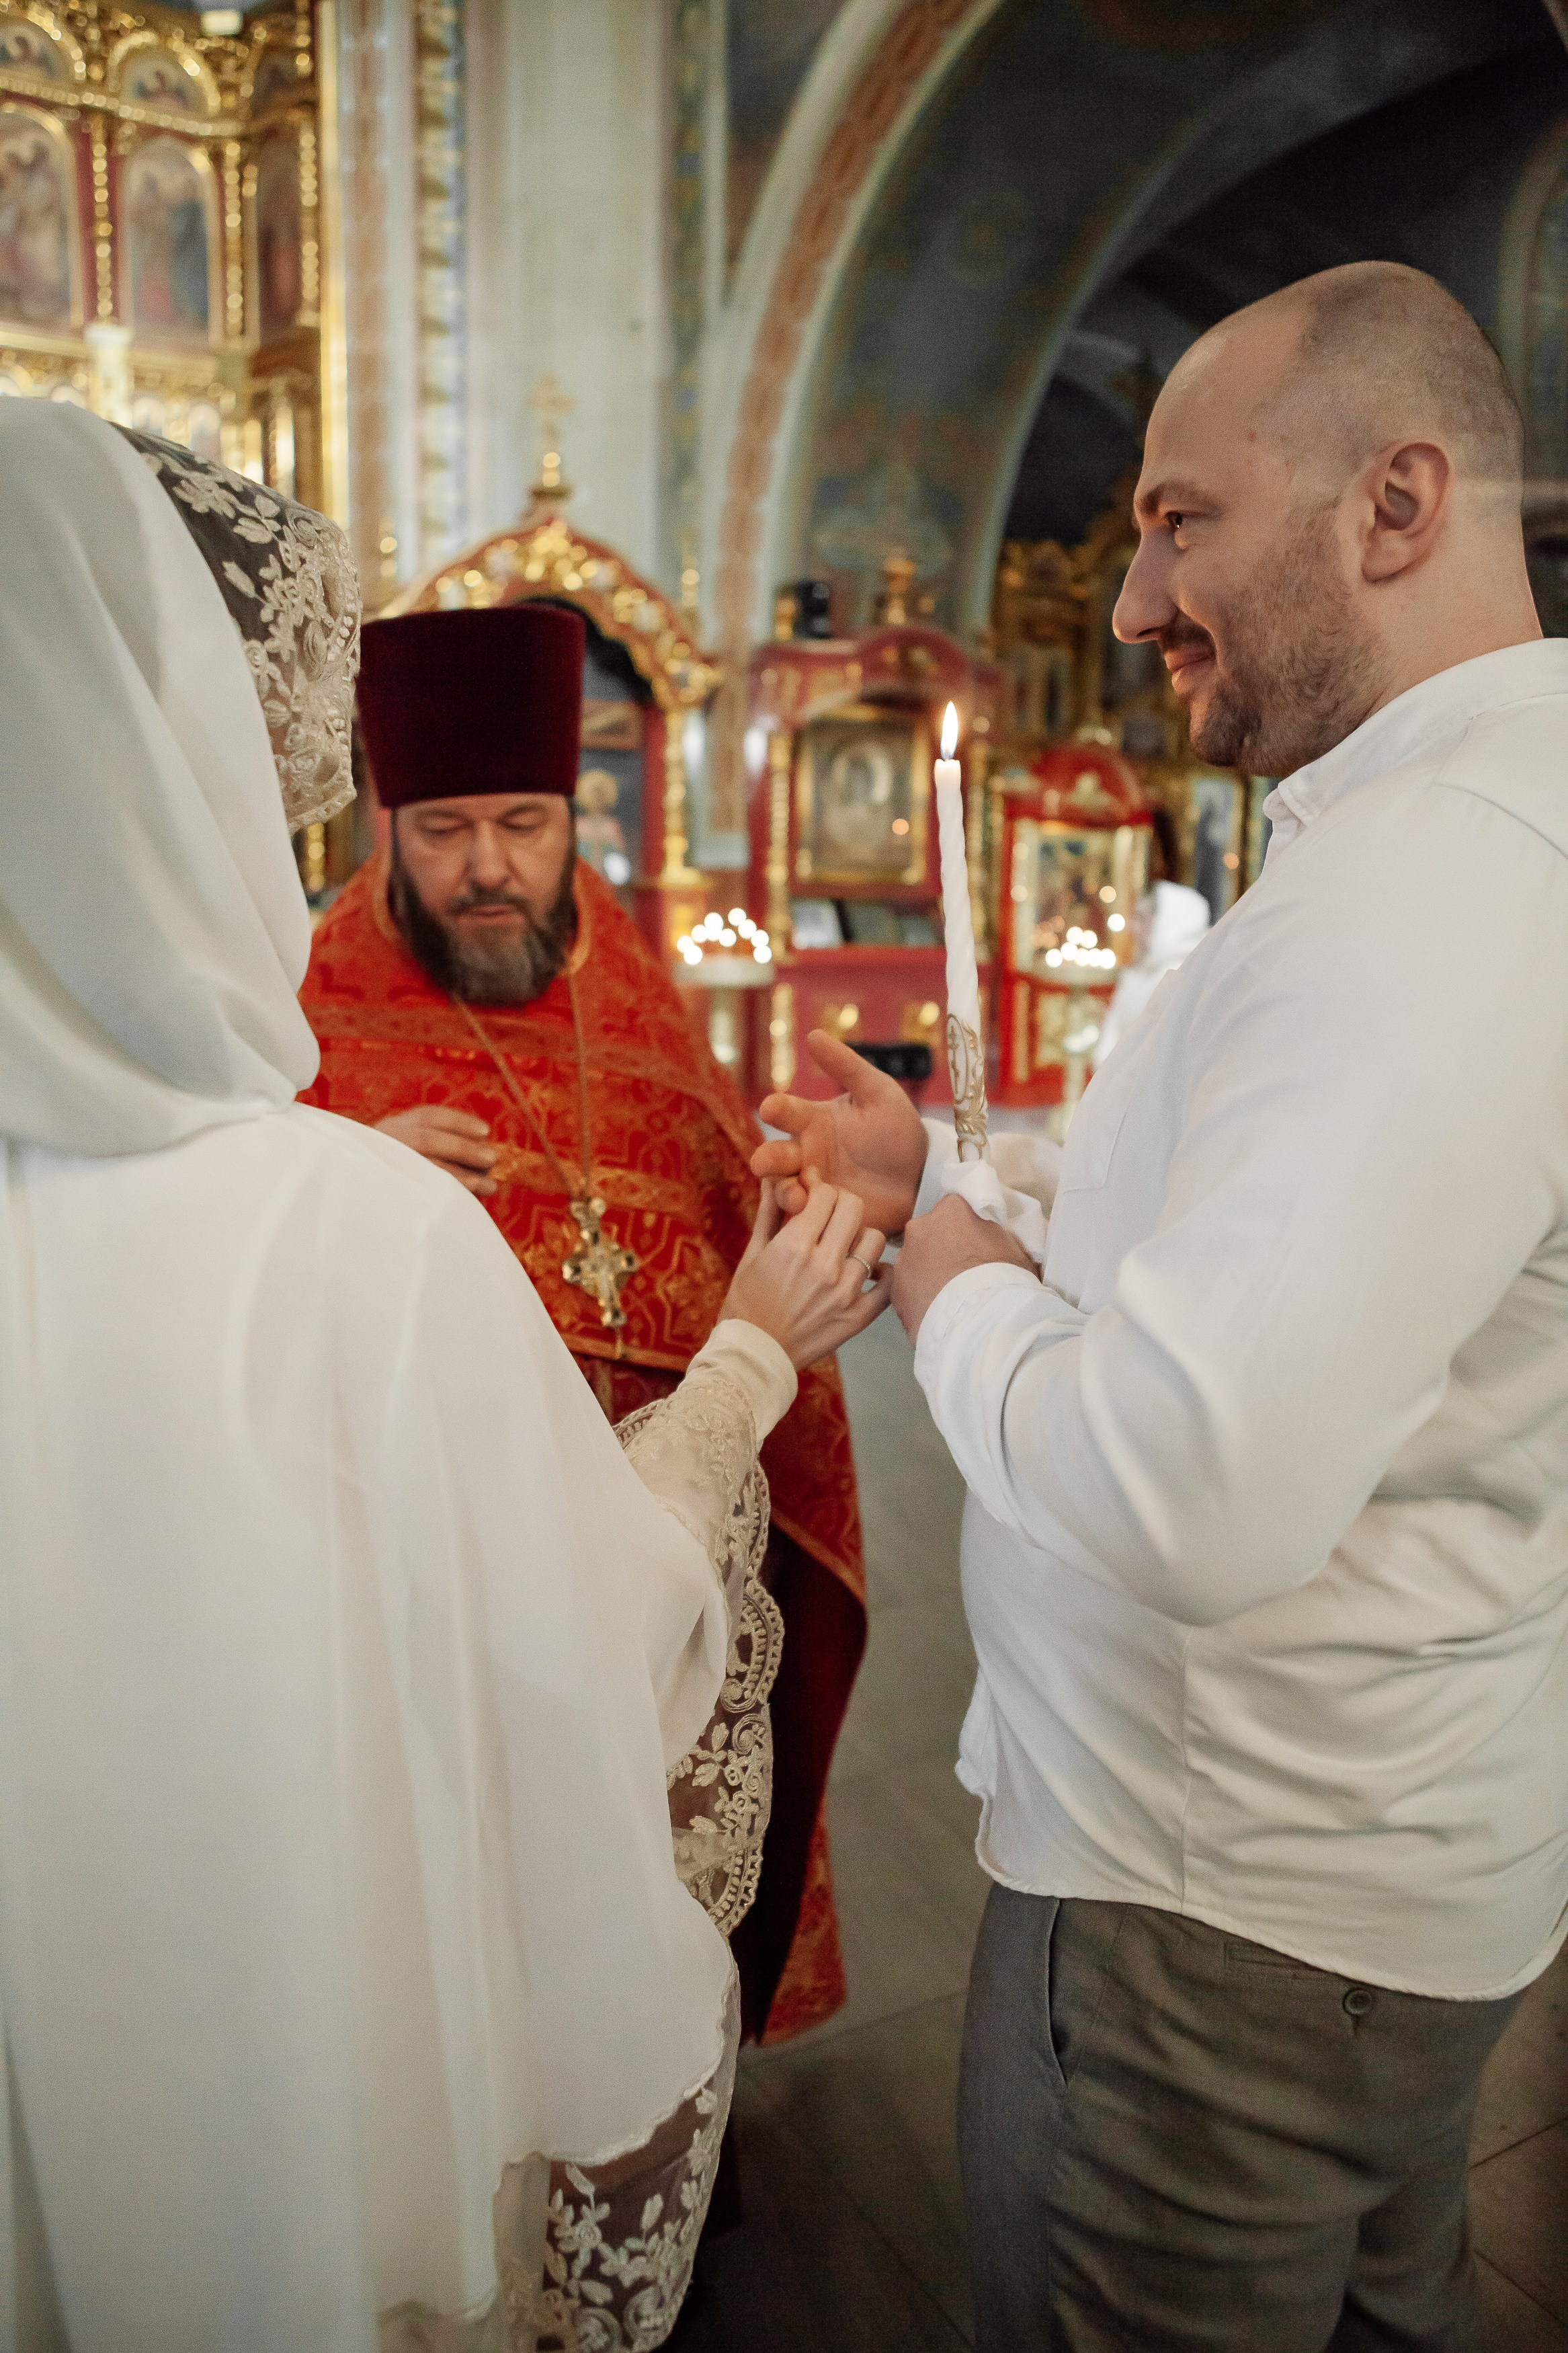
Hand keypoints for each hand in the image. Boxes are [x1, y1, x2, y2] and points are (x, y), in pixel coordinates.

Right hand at [377, 1105, 498, 1197]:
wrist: (356, 1207)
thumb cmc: (399, 1176)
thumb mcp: (410, 1152)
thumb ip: (441, 1148)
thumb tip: (486, 1157)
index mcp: (392, 1128)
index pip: (427, 1117)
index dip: (458, 1122)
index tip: (485, 1131)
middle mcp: (383, 1144)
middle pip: (425, 1140)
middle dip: (463, 1149)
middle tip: (492, 1158)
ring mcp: (380, 1168)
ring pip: (424, 1169)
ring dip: (462, 1178)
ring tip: (489, 1186)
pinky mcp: (384, 1197)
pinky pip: (417, 1197)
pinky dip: (446, 1198)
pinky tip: (467, 1202)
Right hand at [722, 1180, 890, 1367]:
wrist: (753, 1355)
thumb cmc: (746, 1302)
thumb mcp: (753, 1253)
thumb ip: (769, 1212)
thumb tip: (775, 1177)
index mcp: (795, 1245)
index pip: (826, 1194)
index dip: (820, 1188)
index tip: (814, 1194)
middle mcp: (824, 1265)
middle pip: (854, 1208)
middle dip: (842, 1204)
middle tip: (832, 1215)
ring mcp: (845, 1292)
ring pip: (874, 1240)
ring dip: (860, 1238)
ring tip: (846, 1247)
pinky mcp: (858, 1317)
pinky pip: (888, 1284)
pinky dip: (883, 1275)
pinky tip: (869, 1273)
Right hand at [752, 1031, 928, 1233]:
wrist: (922, 1177)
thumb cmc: (897, 1130)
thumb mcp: (878, 1094)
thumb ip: (847, 1067)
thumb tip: (813, 1034)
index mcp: (812, 1122)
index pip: (786, 1113)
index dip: (777, 1109)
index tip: (772, 1107)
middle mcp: (805, 1155)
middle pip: (774, 1157)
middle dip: (767, 1160)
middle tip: (763, 1163)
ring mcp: (813, 1187)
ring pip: (784, 1190)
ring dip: (784, 1193)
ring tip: (796, 1197)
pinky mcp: (824, 1215)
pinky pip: (807, 1219)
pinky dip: (806, 1219)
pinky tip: (815, 1217)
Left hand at [892, 1193, 1036, 1343]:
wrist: (980, 1321)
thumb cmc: (1003, 1280)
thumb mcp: (1013, 1247)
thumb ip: (992, 1235)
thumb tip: (987, 1237)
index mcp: (951, 1210)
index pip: (955, 1210)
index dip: (964, 1228)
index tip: (973, 1244)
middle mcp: (920, 1227)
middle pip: (930, 1233)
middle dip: (941, 1248)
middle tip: (960, 1272)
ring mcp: (903, 1259)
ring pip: (915, 1261)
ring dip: (927, 1273)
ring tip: (947, 1297)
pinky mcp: (894, 1290)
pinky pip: (906, 1289)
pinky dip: (917, 1296)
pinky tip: (934, 1311)